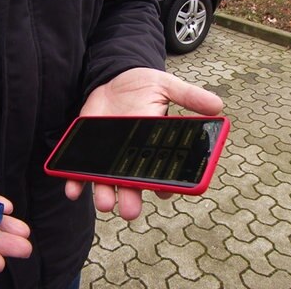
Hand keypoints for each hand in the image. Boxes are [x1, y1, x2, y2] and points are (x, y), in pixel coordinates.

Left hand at [65, 67, 222, 219]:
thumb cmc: (142, 84)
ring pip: (106, 183)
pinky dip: (75, 182)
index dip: (164, 186)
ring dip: (104, 195)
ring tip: (105, 204)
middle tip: (130, 211)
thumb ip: (189, 96)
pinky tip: (73, 190)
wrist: (112, 78)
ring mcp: (109, 156)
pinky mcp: (88, 150)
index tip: (165, 193)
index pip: (162, 173)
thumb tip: (218, 106)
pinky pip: (80, 171)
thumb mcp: (167, 85)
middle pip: (132, 184)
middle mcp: (131, 157)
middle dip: (131, 200)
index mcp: (153, 146)